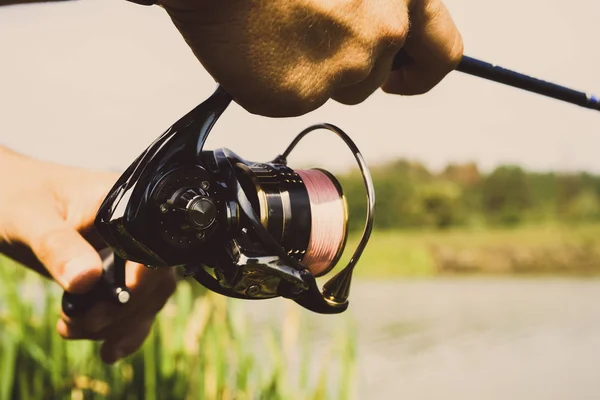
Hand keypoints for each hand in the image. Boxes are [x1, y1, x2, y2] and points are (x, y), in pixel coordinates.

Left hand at [0, 147, 175, 363]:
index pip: (154, 246)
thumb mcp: (30, 218)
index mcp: (126, 204)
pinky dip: (123, 331)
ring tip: (73, 329)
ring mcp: (129, 254)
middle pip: (155, 279)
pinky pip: (134, 308)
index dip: (143, 277)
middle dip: (122, 310)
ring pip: (147, 299)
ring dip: (118, 325)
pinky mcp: (116, 275)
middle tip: (79, 322)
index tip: (117, 299)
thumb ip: (58, 246)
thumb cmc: (14, 196)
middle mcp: (137, 230)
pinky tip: (108, 349)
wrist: (5, 199)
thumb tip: (86, 280)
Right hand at [160, 0, 462, 116]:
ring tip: (282, 34)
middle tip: (324, 53)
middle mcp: (384, 30)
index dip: (420, 68)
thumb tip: (385, 35)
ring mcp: (344, 66)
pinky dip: (281, 83)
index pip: (443, 53)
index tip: (399, 74)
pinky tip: (262, 49)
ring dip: (318, 72)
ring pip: (341, 90)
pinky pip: (298, 101)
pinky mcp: (301, 94)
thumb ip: (379, 4)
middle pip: (379, 77)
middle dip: (356, 71)